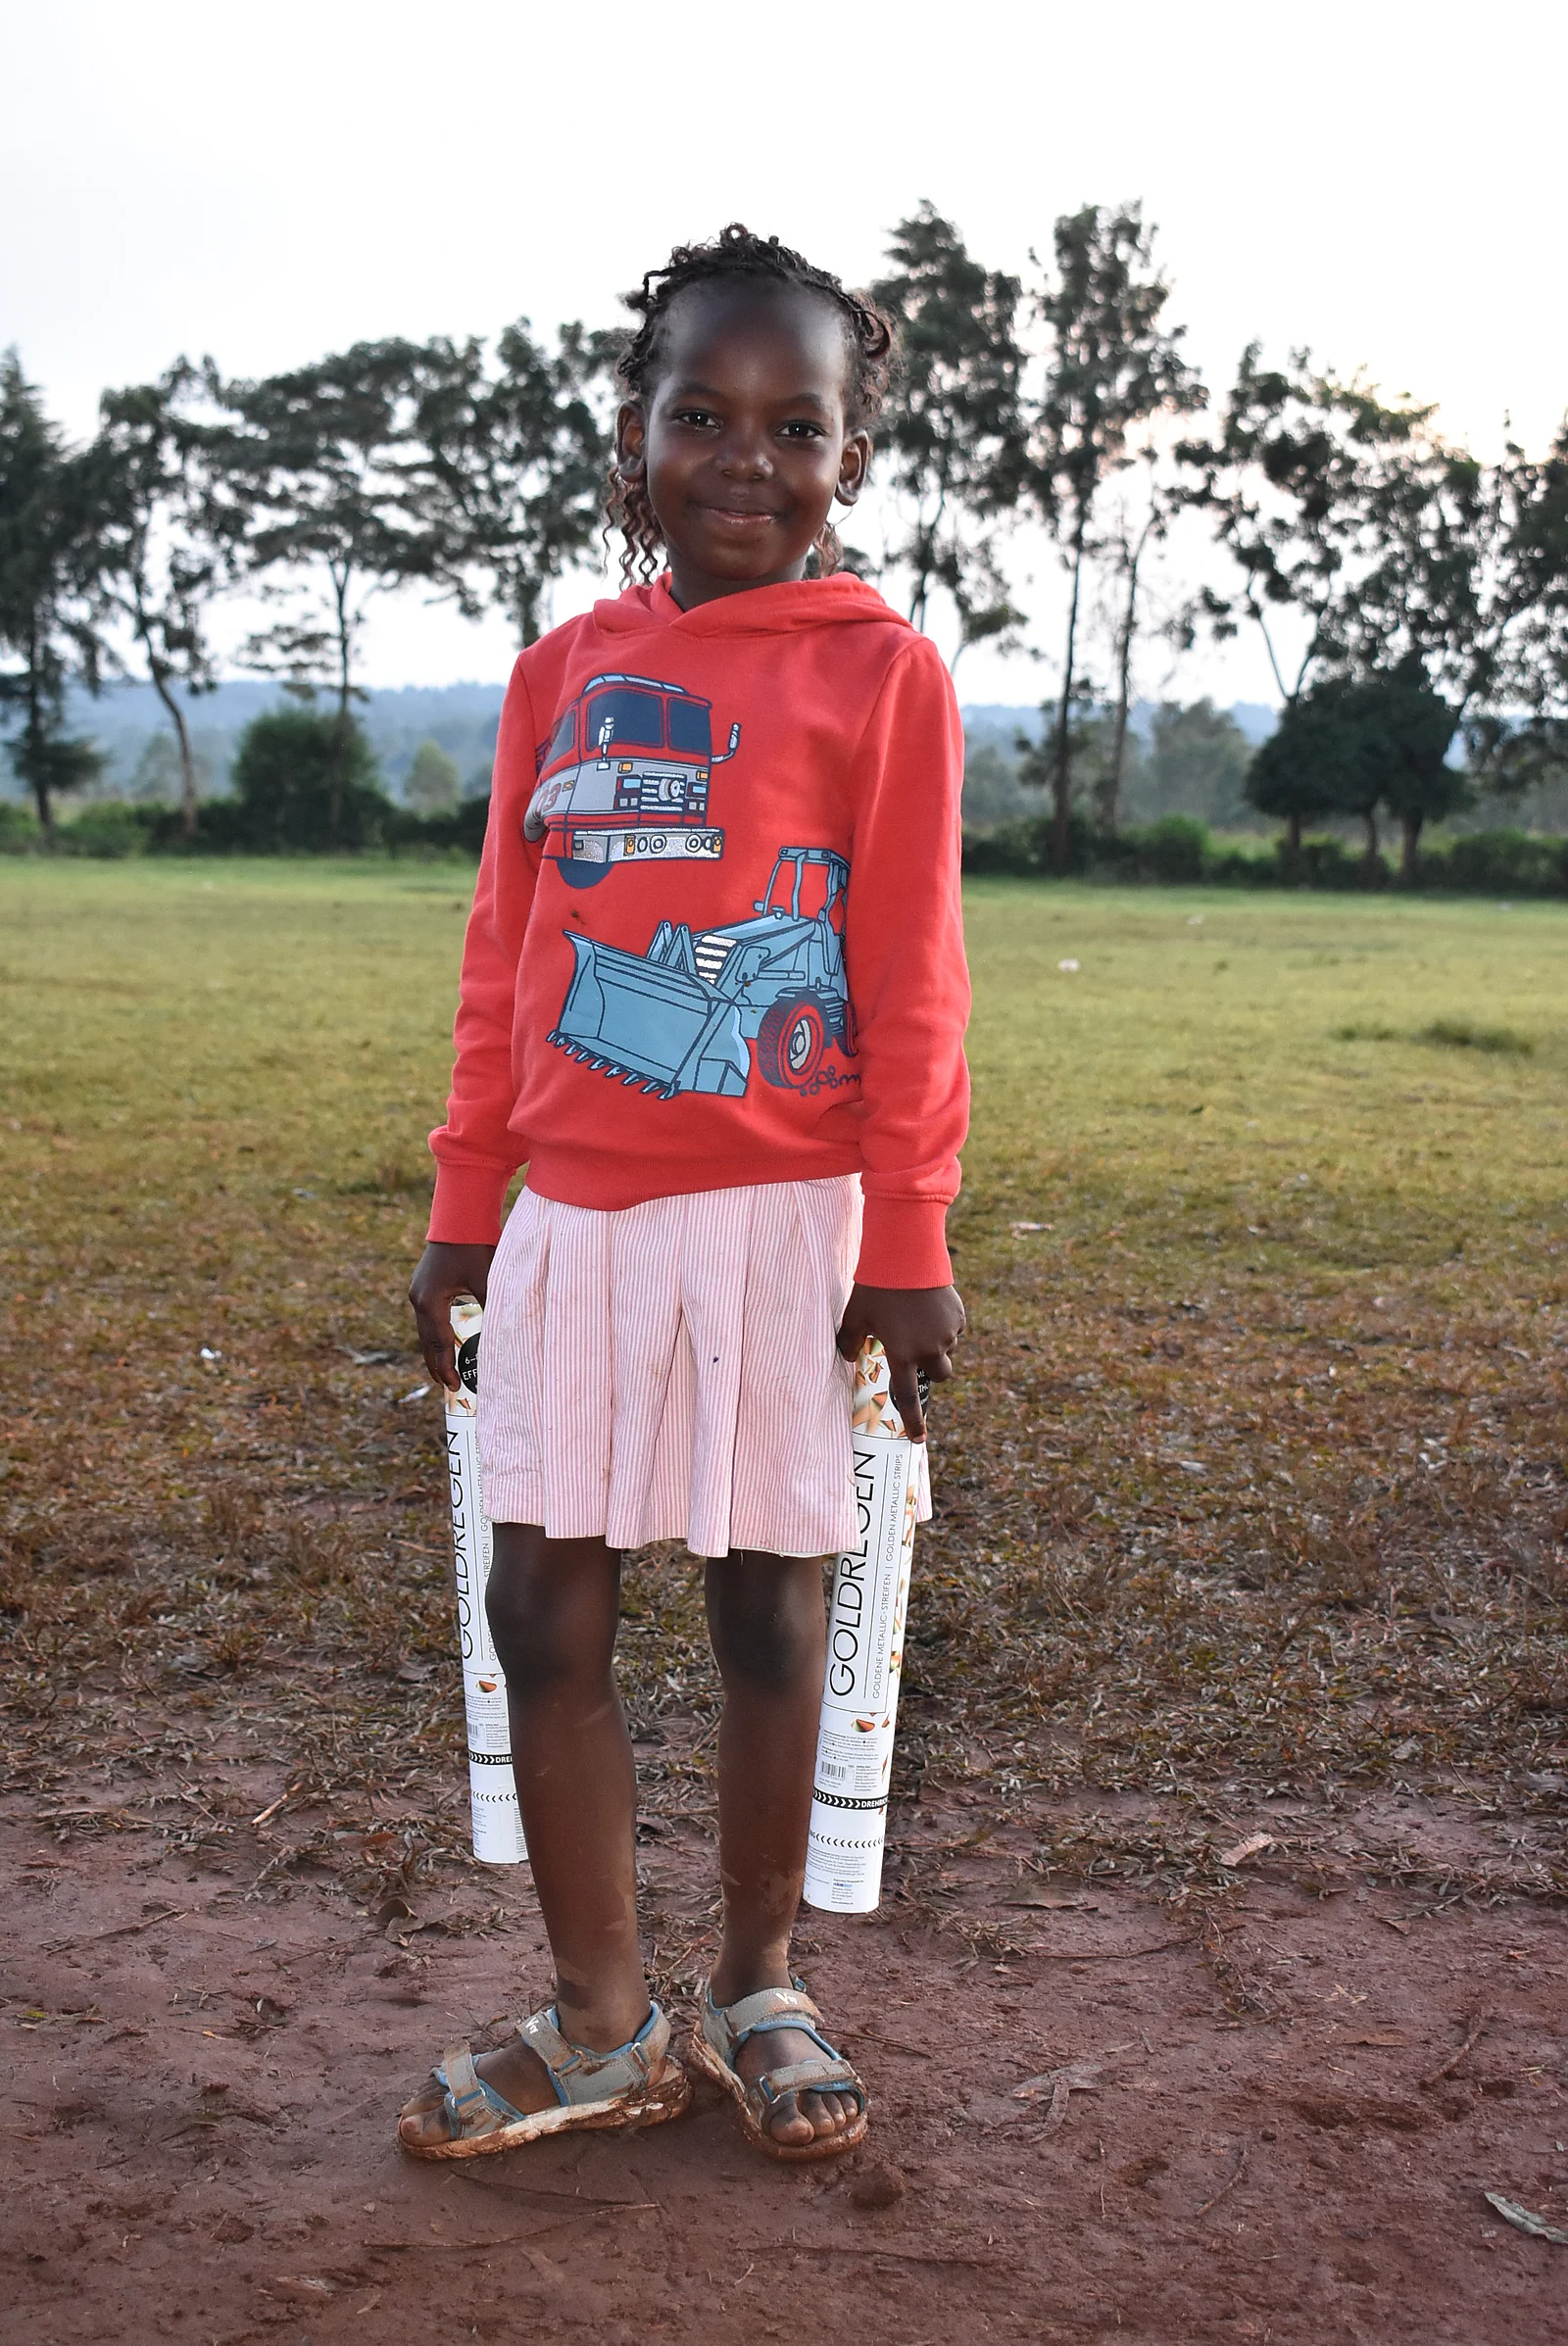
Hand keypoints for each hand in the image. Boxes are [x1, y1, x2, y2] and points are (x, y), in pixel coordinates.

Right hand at [408, 1241, 495, 1390]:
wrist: (461, 1215)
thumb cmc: (475, 1246)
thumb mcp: (487, 1281)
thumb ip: (493, 1310)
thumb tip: (503, 1338)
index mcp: (429, 1301)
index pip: (438, 1343)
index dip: (446, 1367)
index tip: (455, 1386)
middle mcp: (418, 1298)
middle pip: (426, 1341)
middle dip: (438, 1364)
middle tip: (450, 1386)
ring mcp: (418, 1289)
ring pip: (426, 1329)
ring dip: (436, 1349)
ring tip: (446, 1369)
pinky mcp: (424, 1283)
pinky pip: (428, 1315)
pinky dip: (437, 1332)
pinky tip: (447, 1340)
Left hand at [835, 1282, 964, 1440]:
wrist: (907, 1256)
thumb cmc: (877, 1287)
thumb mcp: (855, 1314)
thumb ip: (848, 1340)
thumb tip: (845, 1355)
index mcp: (902, 1354)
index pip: (908, 1397)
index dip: (913, 1420)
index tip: (919, 1439)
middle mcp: (929, 1349)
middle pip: (940, 1375)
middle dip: (931, 1368)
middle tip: (918, 1351)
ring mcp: (947, 1333)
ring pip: (947, 1349)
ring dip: (937, 1344)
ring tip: (919, 1318)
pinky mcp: (958, 1317)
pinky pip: (955, 1329)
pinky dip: (945, 1324)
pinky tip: (929, 1305)